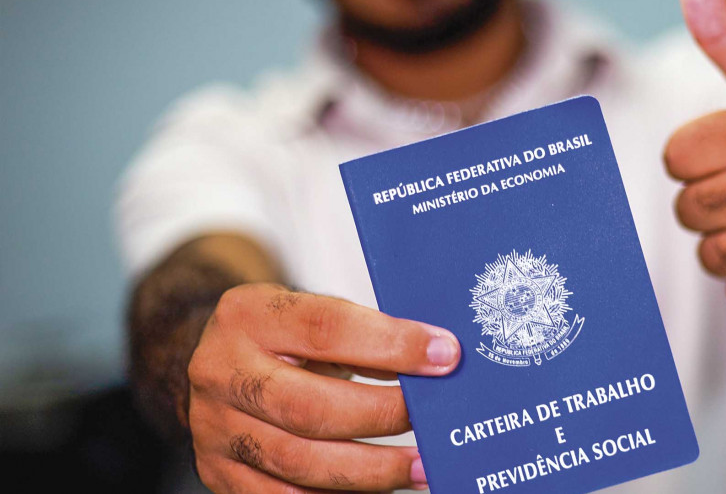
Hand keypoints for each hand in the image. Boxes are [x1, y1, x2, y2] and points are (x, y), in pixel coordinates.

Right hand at [186, 283, 459, 491]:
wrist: (219, 365)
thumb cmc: (279, 338)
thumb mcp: (313, 317)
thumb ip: (365, 336)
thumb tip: (435, 361)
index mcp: (248, 315)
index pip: (328, 327)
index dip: (393, 344)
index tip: (444, 356)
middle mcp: (221, 371)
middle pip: (311, 407)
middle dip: (383, 416)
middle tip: (433, 421)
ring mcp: (215, 427)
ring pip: (300, 463)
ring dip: (372, 471)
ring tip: (420, 468)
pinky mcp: (218, 472)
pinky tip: (378, 488)